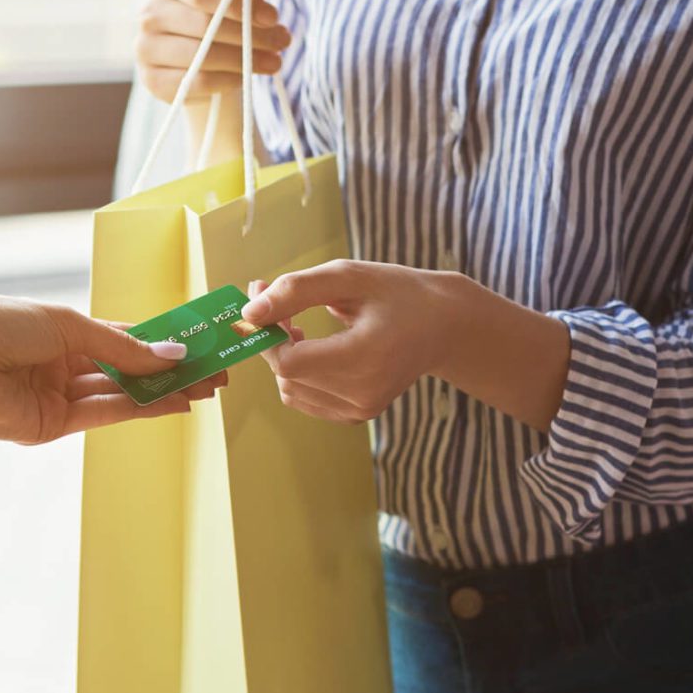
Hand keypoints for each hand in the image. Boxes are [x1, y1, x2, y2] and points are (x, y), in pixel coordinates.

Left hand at [0, 296, 225, 444]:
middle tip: (214, 372)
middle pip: (127, 369)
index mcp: (62, 331)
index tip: (199, 343)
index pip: (123, 337)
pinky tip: (172, 402)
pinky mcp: (51, 426)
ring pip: (121, 393)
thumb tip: (172, 354)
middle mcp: (62, 364)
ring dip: (163, 392)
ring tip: (204, 388)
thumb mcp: (68, 326)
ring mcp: (58, 396)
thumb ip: (122, 347)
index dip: (162, 341)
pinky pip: (104, 414)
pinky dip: (140, 408)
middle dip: (170, 371)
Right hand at [135, 0, 289, 102]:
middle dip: (250, 35)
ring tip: (275, 62)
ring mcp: (145, 47)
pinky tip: (248, 77)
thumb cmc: (221, 15)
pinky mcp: (152, 79)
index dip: (239, 4)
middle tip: (283, 42)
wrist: (199, 54)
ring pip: (202, 56)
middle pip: (204, 24)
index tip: (272, 17)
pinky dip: (227, 81)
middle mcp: (149, 11)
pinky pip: (196, 82)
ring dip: (245, 61)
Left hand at [241, 262, 448, 423]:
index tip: (264, 302)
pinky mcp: (357, 415)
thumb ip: (295, 290)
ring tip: (301, 325)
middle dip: (273, 339)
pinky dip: (299, 372)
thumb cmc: (397, 293)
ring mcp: (361, 410)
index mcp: (366, 358)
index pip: (289, 363)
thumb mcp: (348, 276)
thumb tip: (249, 311)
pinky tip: (315, 347)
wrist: (444, 325)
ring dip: (284, 356)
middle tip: (282, 304)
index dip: (266, 335)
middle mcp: (363, 394)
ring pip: (290, 389)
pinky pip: (305, 398)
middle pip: (286, 375)